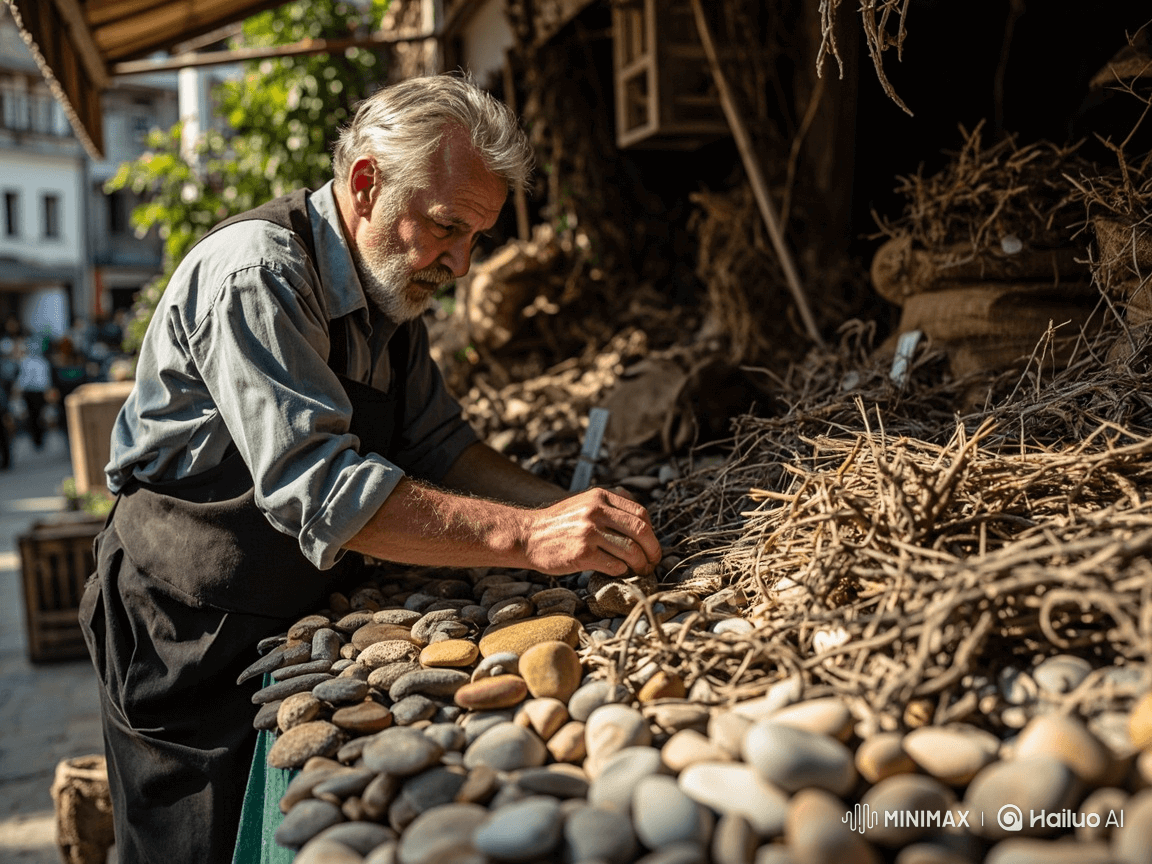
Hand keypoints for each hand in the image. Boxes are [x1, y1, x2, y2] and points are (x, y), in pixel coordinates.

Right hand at [518, 487, 661, 576]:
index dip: (651, 531)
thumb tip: (642, 517)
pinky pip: (615, 565)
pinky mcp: (582, 554)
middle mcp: (596, 511)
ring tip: (640, 571)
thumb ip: (610, 505)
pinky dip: (622, 571)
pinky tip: (618, 572)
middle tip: (653, 562)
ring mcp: (589, 532)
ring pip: (631, 550)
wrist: (527, 536)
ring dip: (640, 564)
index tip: (650, 544)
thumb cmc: (558, 524)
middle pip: (641, 531)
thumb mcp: (584, 503)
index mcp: (600, 497)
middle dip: (653, 550)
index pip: (640, 513)